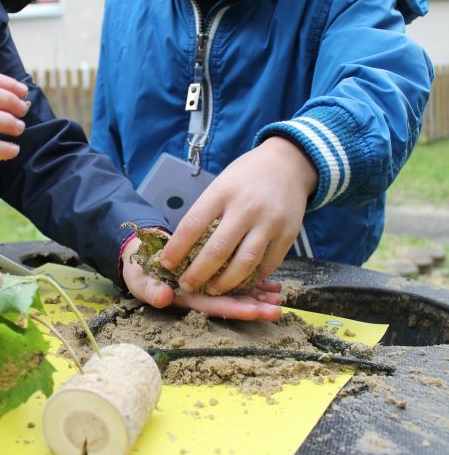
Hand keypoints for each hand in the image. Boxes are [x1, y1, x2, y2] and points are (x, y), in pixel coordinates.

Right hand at [120, 237, 282, 321]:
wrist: (140, 257)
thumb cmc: (140, 269)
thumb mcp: (139, 280)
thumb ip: (149, 289)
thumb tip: (163, 298)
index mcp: (186, 298)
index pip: (213, 305)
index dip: (233, 308)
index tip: (254, 311)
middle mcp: (200, 295)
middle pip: (229, 303)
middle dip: (253, 307)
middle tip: (276, 310)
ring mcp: (207, 286)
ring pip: (235, 293)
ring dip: (257, 296)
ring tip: (278, 297)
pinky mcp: (212, 273)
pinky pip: (234, 278)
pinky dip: (253, 281)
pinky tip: (271, 283)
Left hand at [159, 137, 317, 295]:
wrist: (288, 163)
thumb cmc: (246, 177)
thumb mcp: (221, 184)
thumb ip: (206, 211)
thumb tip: (183, 246)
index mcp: (222, 192)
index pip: (192, 225)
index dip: (176, 248)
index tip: (166, 264)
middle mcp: (246, 207)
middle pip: (217, 250)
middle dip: (198, 274)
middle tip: (186, 286)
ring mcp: (269, 222)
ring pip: (244, 263)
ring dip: (225, 283)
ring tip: (212, 290)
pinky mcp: (288, 233)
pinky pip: (268, 264)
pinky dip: (252, 279)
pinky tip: (240, 284)